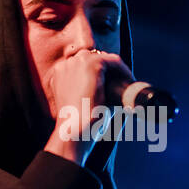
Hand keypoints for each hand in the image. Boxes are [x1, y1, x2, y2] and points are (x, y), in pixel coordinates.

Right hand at [43, 48, 133, 165]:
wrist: (74, 130)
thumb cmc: (78, 126)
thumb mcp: (79, 106)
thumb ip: (89, 95)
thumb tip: (114, 96)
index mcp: (59, 75)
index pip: (81, 66)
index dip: (99, 74)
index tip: (112, 85)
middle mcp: (65, 65)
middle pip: (92, 59)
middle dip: (108, 70)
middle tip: (122, 84)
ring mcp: (77, 63)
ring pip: (103, 58)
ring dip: (117, 69)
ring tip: (127, 83)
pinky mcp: (91, 64)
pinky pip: (113, 60)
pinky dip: (124, 70)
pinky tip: (129, 81)